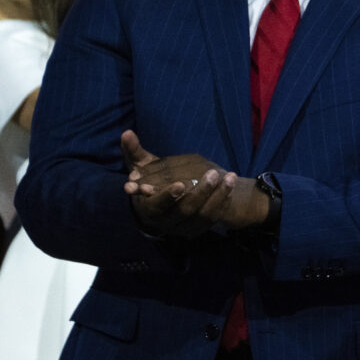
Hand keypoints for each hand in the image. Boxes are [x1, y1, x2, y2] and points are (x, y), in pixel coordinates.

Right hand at [120, 131, 267, 235]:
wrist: (165, 207)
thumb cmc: (151, 182)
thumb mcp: (141, 168)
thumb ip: (134, 152)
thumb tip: (127, 132)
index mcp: (149, 208)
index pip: (156, 206)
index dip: (167, 196)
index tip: (179, 183)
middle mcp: (166, 221)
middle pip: (184, 211)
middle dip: (200, 192)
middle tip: (213, 173)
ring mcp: (184, 227)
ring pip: (202, 215)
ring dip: (217, 195)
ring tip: (229, 176)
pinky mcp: (200, 227)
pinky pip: (214, 216)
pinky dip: (224, 200)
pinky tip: (231, 183)